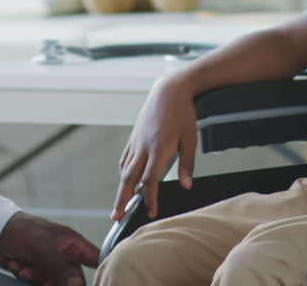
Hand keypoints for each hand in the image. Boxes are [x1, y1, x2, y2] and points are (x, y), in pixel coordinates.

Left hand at [0, 211, 99, 285]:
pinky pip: (40, 283)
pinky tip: (19, 267)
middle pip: (73, 278)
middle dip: (58, 280)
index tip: (78, 281)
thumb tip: (76, 284)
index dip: (98, 272)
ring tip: (26, 268)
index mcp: (73, 243)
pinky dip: (29, 277)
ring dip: (39, 279)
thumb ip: (60, 266)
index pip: (95, 260)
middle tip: (45, 280)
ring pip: (56, 283)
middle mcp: (65, 256)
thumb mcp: (43, 247)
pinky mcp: (38, 274)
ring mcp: (51, 266)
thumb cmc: (22, 229)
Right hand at [112, 73, 198, 219]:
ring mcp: (136, 141)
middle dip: (122, 199)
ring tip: (118, 203)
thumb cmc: (182, 113)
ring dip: (121, 188)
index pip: (150, 180)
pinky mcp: (134, 136)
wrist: (169, 89)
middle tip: (116, 216)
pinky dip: (123, 171)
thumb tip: (187, 186)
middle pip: (129, 179)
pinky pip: (125, 157)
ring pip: (124, 169)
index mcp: (158, 148)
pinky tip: (125, 178)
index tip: (151, 211)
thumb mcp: (191, 139)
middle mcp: (143, 147)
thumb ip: (188, 164)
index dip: (149, 198)